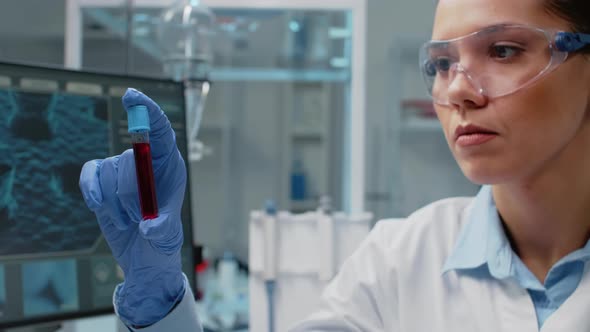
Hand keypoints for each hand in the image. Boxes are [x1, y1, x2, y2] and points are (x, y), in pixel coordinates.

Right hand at [79, 88, 186, 325]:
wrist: (143, 253)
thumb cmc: (162, 239)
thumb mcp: (168, 235)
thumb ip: (162, 229)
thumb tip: (149, 227)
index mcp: (169, 164)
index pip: (159, 129)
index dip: (146, 111)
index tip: (131, 97)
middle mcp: (145, 161)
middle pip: (131, 158)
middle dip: (131, 192)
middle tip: (139, 216)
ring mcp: (122, 169)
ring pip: (109, 170)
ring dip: (116, 201)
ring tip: (129, 218)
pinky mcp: (102, 181)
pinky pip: (90, 175)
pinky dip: (91, 191)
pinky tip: (98, 206)